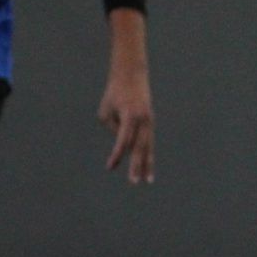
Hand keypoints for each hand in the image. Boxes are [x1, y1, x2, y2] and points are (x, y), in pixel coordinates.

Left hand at [100, 64, 154, 183]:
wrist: (132, 74)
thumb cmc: (115, 92)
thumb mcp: (106, 111)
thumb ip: (113, 129)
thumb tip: (122, 144)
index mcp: (130, 117)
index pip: (123, 141)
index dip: (116, 155)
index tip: (109, 167)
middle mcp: (143, 121)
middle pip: (140, 147)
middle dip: (137, 166)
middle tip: (134, 182)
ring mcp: (149, 121)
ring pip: (148, 147)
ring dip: (147, 164)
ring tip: (147, 181)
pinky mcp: (150, 122)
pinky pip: (148, 142)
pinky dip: (148, 155)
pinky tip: (148, 168)